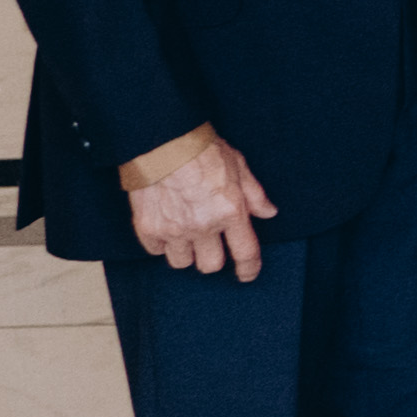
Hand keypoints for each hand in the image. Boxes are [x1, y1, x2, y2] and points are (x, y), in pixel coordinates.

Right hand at [122, 130, 273, 279]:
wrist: (163, 142)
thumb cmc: (203, 151)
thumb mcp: (240, 167)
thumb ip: (255, 195)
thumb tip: (268, 212)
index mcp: (230, 212)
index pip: (245, 253)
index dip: (249, 269)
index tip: (247, 275)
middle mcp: (202, 226)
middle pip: (210, 265)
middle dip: (214, 257)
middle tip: (212, 244)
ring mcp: (173, 230)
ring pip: (182, 263)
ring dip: (187, 252)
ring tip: (188, 234)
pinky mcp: (148, 229)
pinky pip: (156, 252)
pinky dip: (162, 245)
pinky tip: (168, 229)